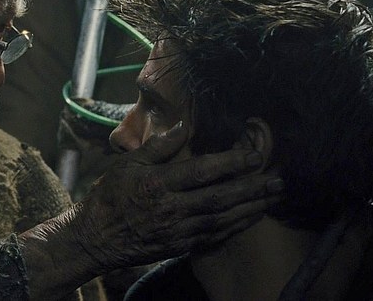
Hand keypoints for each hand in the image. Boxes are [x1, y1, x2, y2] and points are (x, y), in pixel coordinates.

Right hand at [20, 122, 281, 299]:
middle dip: (252, 188)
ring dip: (251, 208)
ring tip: (273, 197)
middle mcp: (170, 209)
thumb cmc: (109, 196)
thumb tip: (186, 125)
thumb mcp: (128, 163)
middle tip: (278, 179)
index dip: (231, 162)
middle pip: (220, 198)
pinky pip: (214, 236)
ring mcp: (177, 231)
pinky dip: (235, 226)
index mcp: (157, 184)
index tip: (254, 155)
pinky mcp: (179, 246)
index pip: (202, 171)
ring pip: (222, 219)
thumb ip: (160, 146)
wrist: (94, 238)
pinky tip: (250, 217)